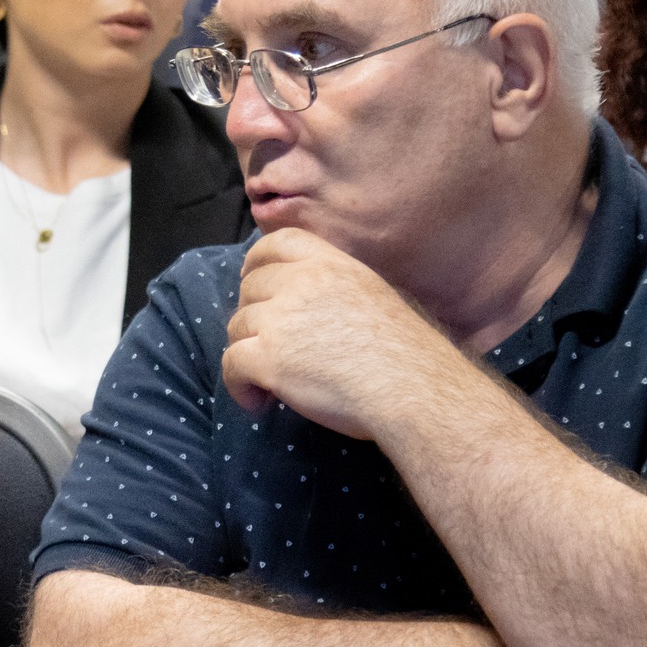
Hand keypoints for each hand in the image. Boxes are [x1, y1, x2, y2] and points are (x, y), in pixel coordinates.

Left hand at [221, 228, 460, 437]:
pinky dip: (238, 386)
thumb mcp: (376, 298)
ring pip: (237, 326)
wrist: (415, 390)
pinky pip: (231, 365)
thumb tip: (311, 307)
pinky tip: (258, 403)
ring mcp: (281, 319)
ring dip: (247, 352)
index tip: (250, 278)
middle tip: (268, 345)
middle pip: (251, 288)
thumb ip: (338, 290)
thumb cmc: (409, 356)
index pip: (279, 243)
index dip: (256, 260)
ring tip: (269, 381)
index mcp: (332, 264)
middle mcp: (302, 283)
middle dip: (252, 315)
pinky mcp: (268, 357)